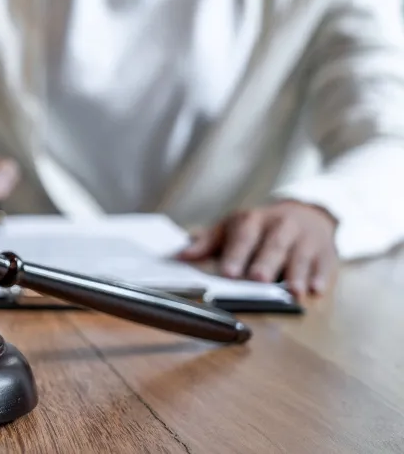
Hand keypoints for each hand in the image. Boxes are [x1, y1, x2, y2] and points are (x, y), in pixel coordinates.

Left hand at [176, 201, 338, 296]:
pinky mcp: (325, 252)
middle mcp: (280, 227)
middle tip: (258, 279)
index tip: (228, 273)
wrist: (306, 212)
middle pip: (272, 246)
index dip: (236, 255)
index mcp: (253, 220)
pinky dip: (321, 277)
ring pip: (299, 257)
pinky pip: (323, 265)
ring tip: (292, 292)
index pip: (243, 237)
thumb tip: (180, 256)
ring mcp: (305, 239)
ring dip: (296, 275)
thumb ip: (207, 242)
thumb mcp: (231, 227)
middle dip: (265, 263)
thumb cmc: (260, 226)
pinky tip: (316, 290)